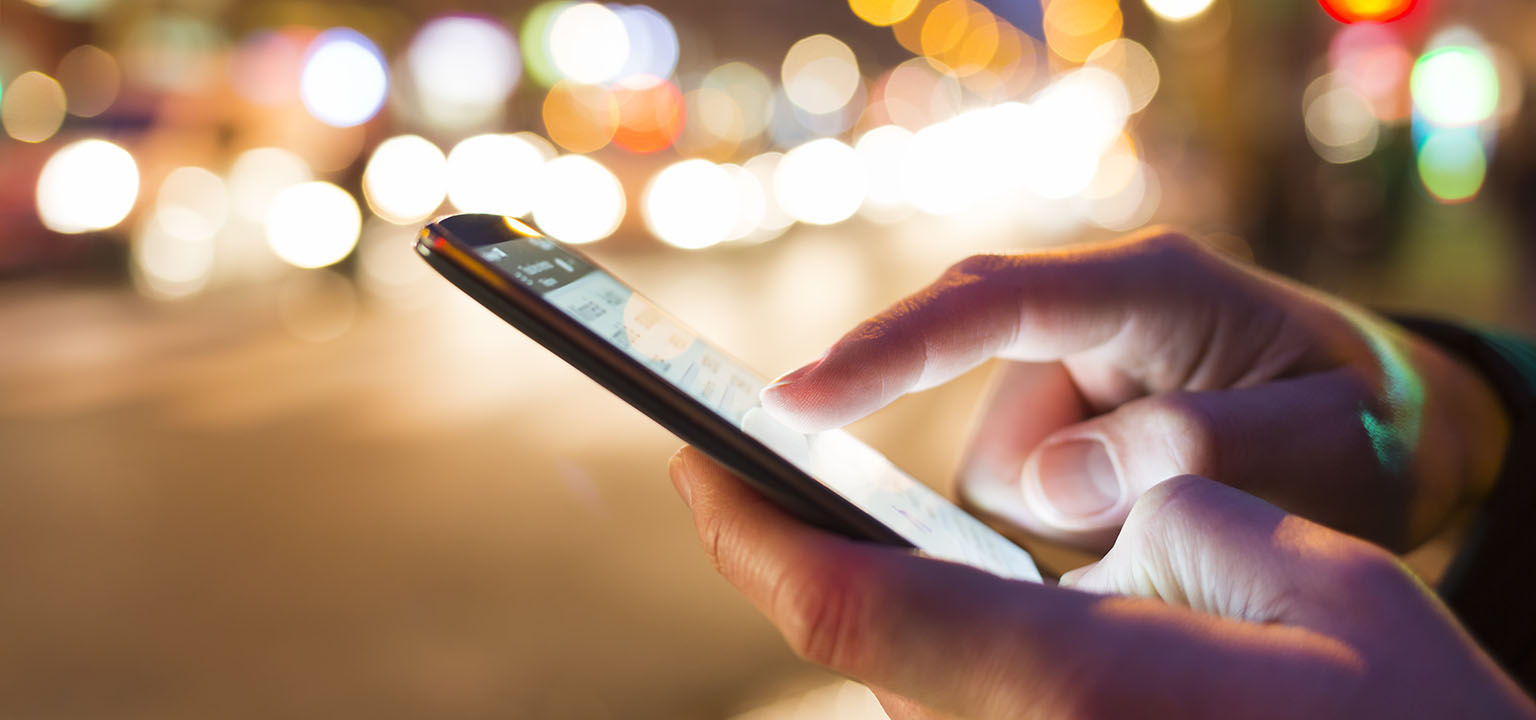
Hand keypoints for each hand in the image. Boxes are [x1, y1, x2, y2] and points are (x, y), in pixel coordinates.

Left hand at [669, 448, 1535, 718]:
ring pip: (904, 688)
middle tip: (750, 479)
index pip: (850, 604)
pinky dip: (927, 651)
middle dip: (798, 558)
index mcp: (1069, 679)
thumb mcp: (1306, 571)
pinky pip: (960, 714)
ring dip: (864, 606)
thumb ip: (1173, 511)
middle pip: (858, 649)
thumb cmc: (1403, 708)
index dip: (753, 533)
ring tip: (825, 527)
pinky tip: (945, 607)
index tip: (700, 468)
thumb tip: (1090, 503)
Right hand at [760, 230, 1508, 550]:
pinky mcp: (1051, 427)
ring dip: (1067, 537)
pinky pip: (1013, 507)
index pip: (991, 305)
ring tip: (1181, 532)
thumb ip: (1201, 447)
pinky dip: (1066, 544)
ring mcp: (1060, 377)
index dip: (887, 351)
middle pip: (978, 415)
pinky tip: (1142, 534)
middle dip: (1033, 502)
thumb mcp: (1327, 441)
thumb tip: (1053, 486)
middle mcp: (1082, 318)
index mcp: (1147, 287)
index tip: (795, 401)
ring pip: (994, 484)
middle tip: (1133, 543)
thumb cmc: (1363, 424)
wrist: (1384, 422)